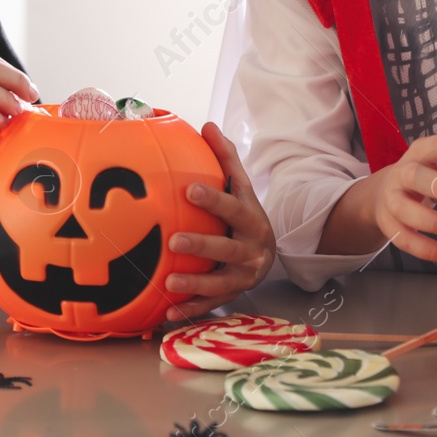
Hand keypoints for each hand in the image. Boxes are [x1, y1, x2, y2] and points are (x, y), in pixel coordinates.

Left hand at [162, 123, 274, 321]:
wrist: (268, 250)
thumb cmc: (244, 213)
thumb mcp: (240, 186)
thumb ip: (225, 158)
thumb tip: (207, 125)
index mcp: (252, 218)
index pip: (234, 206)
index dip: (214, 199)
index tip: (189, 190)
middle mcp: (252, 249)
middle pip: (229, 247)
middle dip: (203, 244)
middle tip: (174, 240)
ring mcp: (245, 275)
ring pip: (222, 281)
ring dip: (196, 282)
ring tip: (170, 279)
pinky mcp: (234, 294)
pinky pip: (213, 303)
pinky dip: (192, 308)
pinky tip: (168, 311)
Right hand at [370, 135, 436, 264]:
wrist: (385, 192)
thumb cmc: (430, 172)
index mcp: (422, 151)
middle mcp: (403, 172)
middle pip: (416, 175)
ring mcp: (392, 200)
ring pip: (405, 209)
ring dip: (434, 221)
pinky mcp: (389, 225)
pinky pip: (406, 240)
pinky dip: (430, 250)